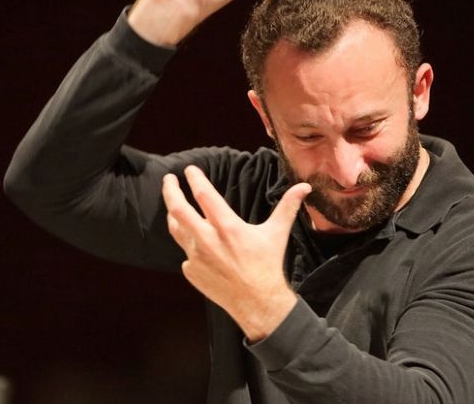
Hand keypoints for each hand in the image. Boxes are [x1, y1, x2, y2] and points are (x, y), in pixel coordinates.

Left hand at [162, 165, 309, 340]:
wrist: (257, 302)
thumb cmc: (267, 266)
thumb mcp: (277, 233)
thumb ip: (287, 207)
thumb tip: (304, 187)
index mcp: (227, 227)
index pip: (204, 195)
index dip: (195, 179)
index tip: (190, 170)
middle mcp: (207, 240)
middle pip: (178, 209)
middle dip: (170, 190)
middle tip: (169, 179)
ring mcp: (196, 257)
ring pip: (176, 229)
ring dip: (173, 215)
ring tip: (173, 205)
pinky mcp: (191, 271)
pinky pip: (186, 252)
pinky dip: (189, 244)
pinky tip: (195, 242)